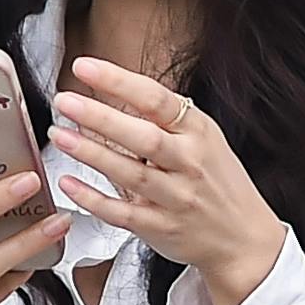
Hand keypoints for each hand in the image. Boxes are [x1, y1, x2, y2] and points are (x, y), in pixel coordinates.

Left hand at [52, 60, 289, 304]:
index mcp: (198, 132)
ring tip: (59, 134)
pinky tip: (69, 183)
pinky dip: (93, 198)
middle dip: (101, 117)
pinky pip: (122, 213)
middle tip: (65, 101)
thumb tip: (113, 91)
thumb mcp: (204, 139)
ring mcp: (176, 198)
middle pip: (143, 136)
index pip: (156, 99)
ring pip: (130, 173)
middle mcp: (189, 163)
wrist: (244, 238)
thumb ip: (164, 118)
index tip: (84, 67)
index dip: (118, 81)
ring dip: (91, 153)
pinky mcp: (161, 228)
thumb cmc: (218, 182)